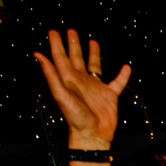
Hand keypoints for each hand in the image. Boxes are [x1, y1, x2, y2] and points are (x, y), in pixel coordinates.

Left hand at [33, 30, 129, 149]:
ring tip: (93, 41)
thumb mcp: (60, 94)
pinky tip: (126, 67)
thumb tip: (38, 55)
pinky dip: (122, 75)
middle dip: (73, 44)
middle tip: (71, 31)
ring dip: (93, 54)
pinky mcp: (109, 95)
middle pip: (76, 58)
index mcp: (68, 79)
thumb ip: (51, 74)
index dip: (56, 44)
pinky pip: (117, 82)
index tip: (53, 31)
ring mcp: (96, 87)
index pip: (60, 57)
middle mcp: (81, 81)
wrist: (93, 135)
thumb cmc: (76, 118)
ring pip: (94, 66)